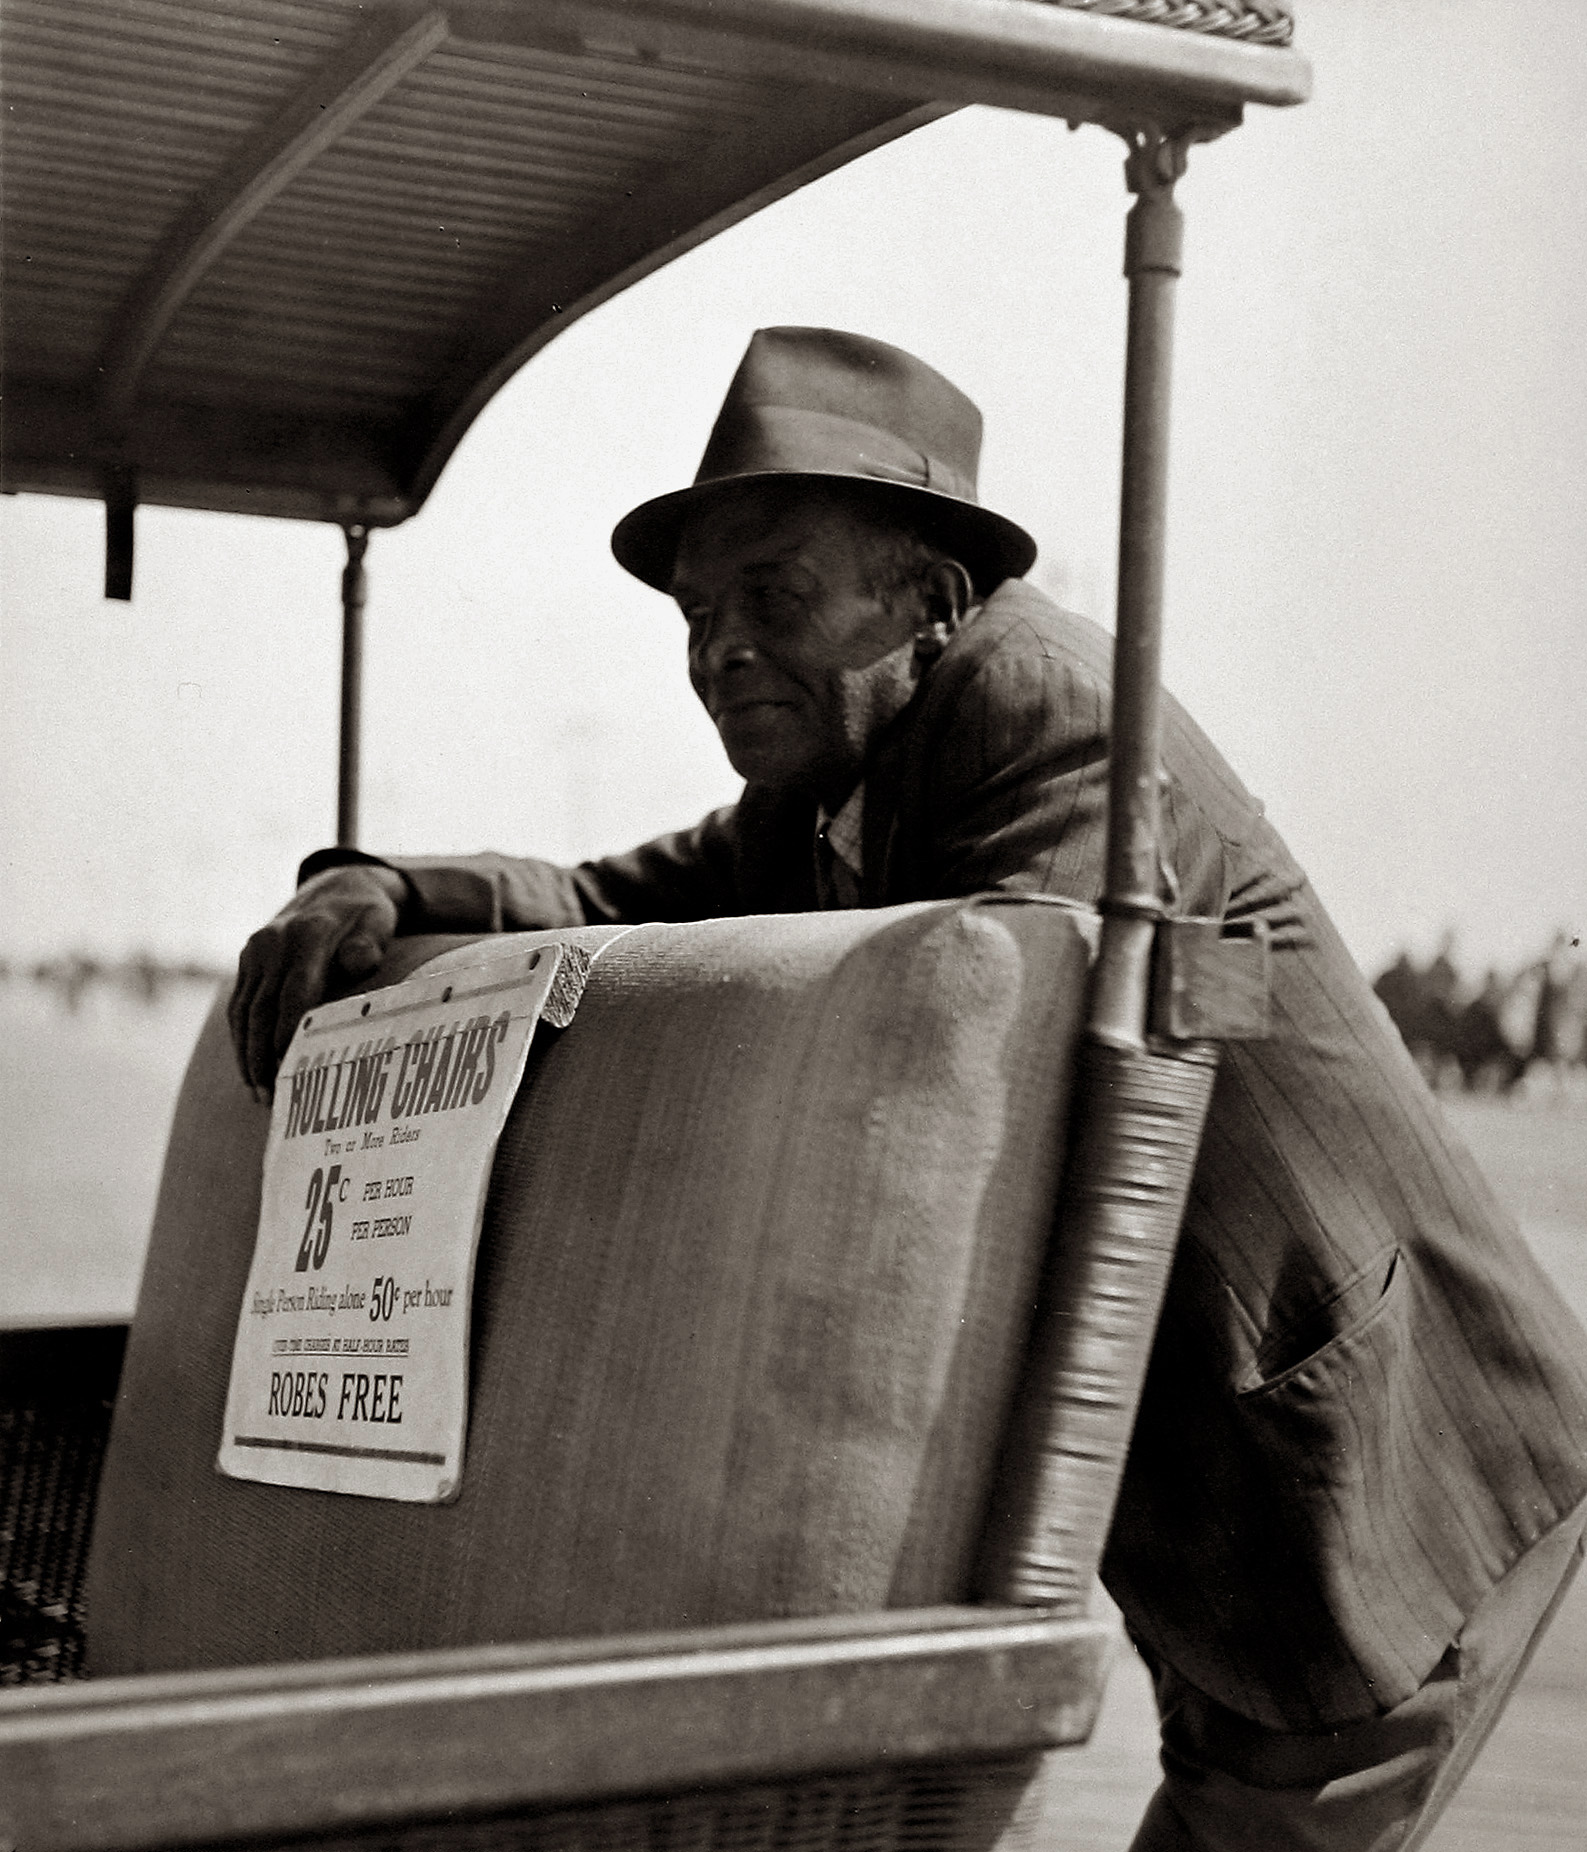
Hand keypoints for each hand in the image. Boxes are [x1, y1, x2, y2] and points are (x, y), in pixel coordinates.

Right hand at [228, 864, 406, 1094]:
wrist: (338, 884)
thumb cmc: (366, 913)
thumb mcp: (379, 920)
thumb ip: (369, 942)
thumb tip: (359, 963)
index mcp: (308, 934)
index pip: (295, 993)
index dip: (289, 1034)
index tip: (291, 1071)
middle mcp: (273, 942)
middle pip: (262, 1009)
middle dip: (263, 1057)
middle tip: (271, 1098)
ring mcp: (256, 950)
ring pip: (244, 1011)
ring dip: (247, 1054)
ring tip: (259, 1094)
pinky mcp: (247, 959)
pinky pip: (239, 1004)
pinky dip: (241, 1038)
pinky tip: (249, 1068)